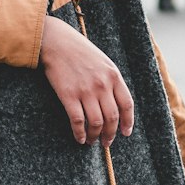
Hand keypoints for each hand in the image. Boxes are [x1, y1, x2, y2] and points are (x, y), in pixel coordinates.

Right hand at [39, 15, 133, 146]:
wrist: (56, 41)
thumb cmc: (79, 50)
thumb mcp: (102, 61)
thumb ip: (110, 80)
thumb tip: (115, 103)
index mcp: (113, 75)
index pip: (127, 104)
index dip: (127, 122)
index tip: (125, 132)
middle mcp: (102, 84)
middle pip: (112, 118)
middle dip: (110, 134)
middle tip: (106, 143)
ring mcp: (86, 90)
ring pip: (96, 123)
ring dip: (95, 136)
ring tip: (92, 141)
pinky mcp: (69, 95)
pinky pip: (78, 121)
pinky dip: (80, 133)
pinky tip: (79, 137)